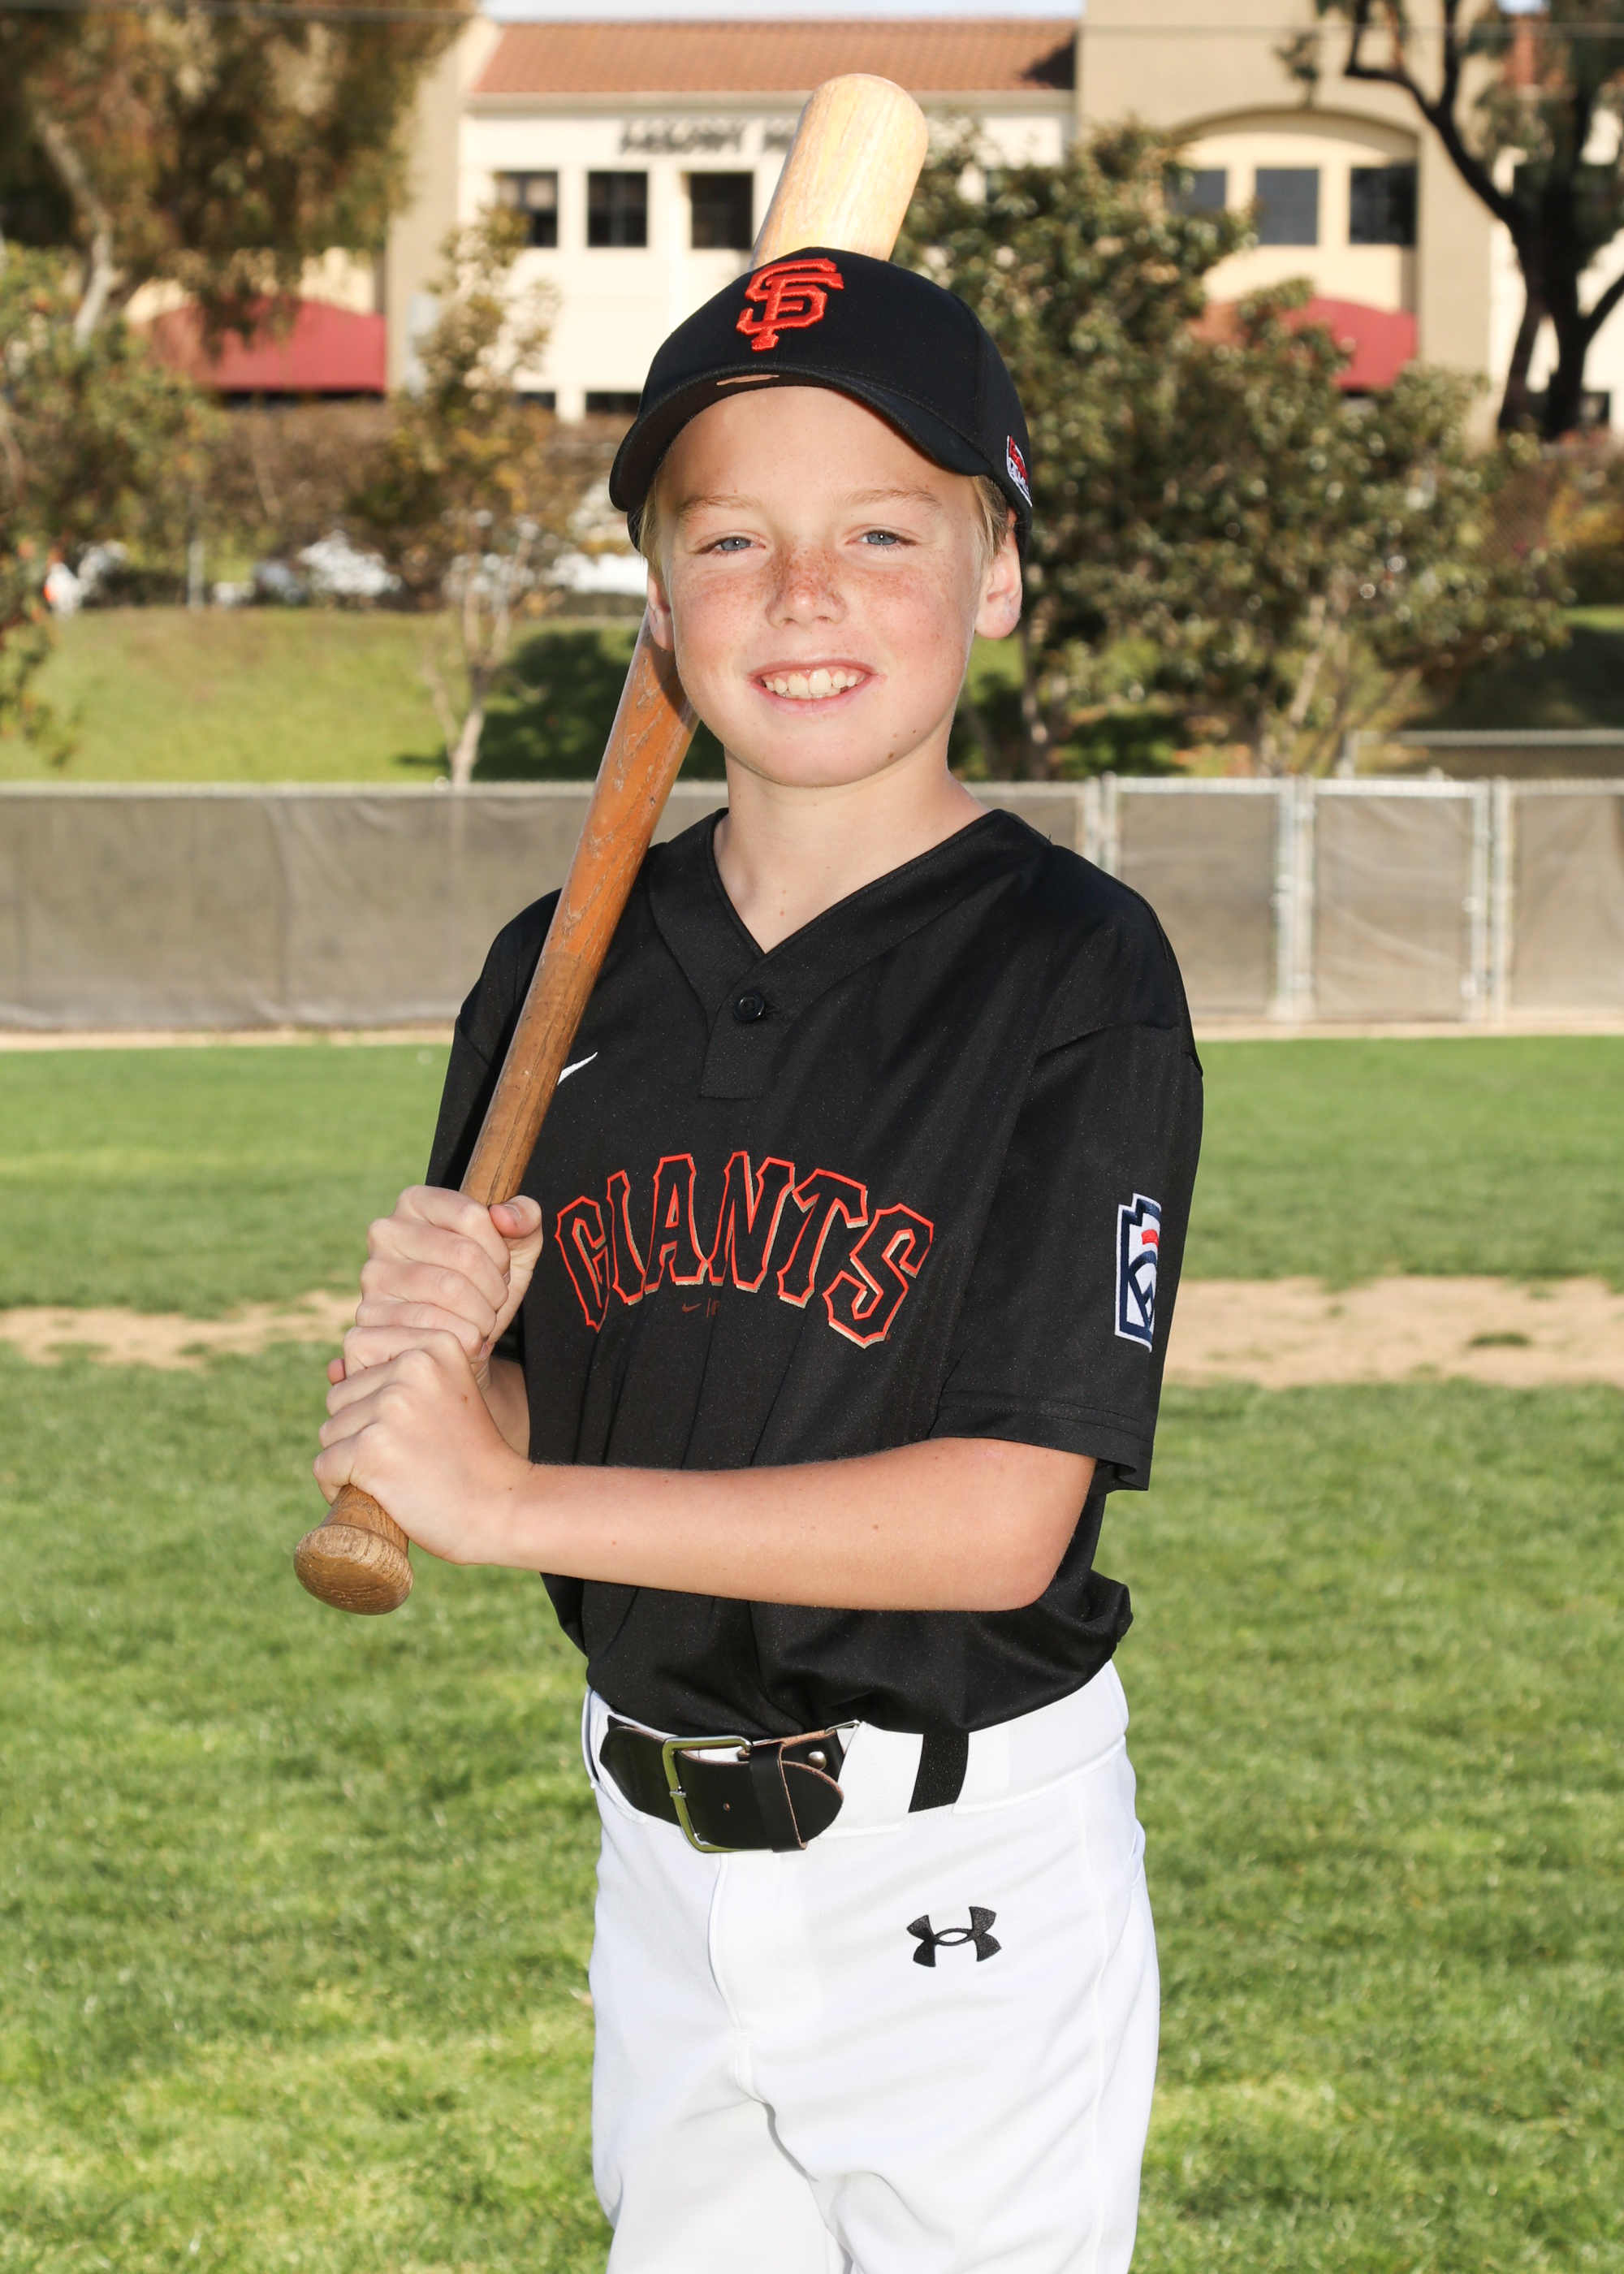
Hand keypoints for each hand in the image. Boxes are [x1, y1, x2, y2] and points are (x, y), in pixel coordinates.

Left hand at [315, 1329, 527, 1564]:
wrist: (503, 1508)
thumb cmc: (468, 1458)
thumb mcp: (440, 1398)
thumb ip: (391, 1376)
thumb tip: (332, 1367)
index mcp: (434, 1345)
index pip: (359, 1352)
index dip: (371, 1397)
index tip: (408, 1424)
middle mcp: (413, 1366)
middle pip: (340, 1397)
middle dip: (358, 1431)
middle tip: (405, 1456)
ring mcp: (392, 1406)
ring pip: (330, 1432)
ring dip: (350, 1461)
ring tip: (396, 1475)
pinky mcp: (373, 1448)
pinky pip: (324, 1466)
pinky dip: (338, 1487)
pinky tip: (374, 1495)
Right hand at [330, 1185, 543, 1391]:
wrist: (458, 1339)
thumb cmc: (484, 1284)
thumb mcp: (516, 1246)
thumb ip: (524, 1217)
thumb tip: (504, 1216)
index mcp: (415, 1202)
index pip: (472, 1215)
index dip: (500, 1250)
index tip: (502, 1268)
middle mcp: (386, 1231)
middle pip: (463, 1254)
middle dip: (495, 1287)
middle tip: (496, 1302)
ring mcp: (373, 1273)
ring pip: (450, 1290)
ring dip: (482, 1314)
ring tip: (484, 1322)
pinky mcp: (370, 1315)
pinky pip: (431, 1326)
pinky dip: (463, 1338)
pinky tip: (467, 1341)